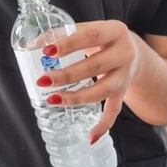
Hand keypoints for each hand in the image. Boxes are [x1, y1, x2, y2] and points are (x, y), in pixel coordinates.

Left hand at [36, 19, 140, 143]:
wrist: (134, 50)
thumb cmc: (102, 39)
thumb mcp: (90, 29)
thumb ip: (64, 33)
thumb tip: (32, 44)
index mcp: (115, 30)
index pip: (91, 35)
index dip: (68, 44)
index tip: (46, 51)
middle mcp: (124, 53)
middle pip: (95, 66)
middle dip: (67, 75)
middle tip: (43, 80)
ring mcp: (125, 75)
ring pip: (102, 90)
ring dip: (76, 98)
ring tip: (52, 100)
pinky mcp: (123, 92)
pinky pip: (114, 111)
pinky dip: (103, 125)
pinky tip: (90, 137)